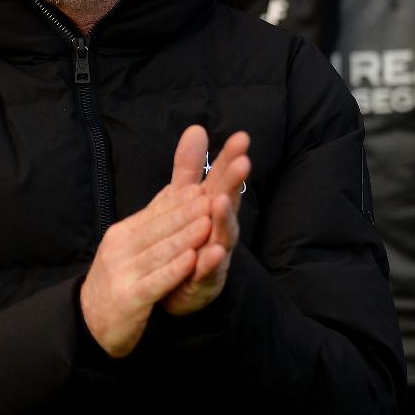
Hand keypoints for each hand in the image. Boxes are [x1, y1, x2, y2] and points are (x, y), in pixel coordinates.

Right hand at [79, 182, 211, 357]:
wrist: (88, 322)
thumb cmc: (116, 282)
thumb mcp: (127, 247)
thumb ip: (150, 221)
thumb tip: (173, 190)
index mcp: (121, 234)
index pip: (152, 214)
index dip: (177, 202)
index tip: (200, 189)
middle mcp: (119, 250)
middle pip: (157, 229)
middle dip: (185, 214)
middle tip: (209, 200)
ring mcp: (122, 273)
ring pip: (159, 252)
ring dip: (184, 238)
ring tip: (207, 224)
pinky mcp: (128, 298)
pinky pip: (155, 281)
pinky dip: (174, 270)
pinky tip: (192, 261)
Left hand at [161, 125, 250, 316]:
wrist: (172, 287)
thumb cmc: (184, 237)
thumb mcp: (182, 198)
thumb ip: (189, 167)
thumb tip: (197, 128)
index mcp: (211, 205)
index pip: (223, 177)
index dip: (230, 157)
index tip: (241, 137)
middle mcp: (219, 227)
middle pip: (228, 201)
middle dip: (235, 183)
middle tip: (243, 162)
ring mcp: (215, 254)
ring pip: (223, 235)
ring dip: (224, 219)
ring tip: (222, 201)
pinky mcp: (205, 280)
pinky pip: (208, 271)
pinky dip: (211, 262)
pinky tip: (212, 252)